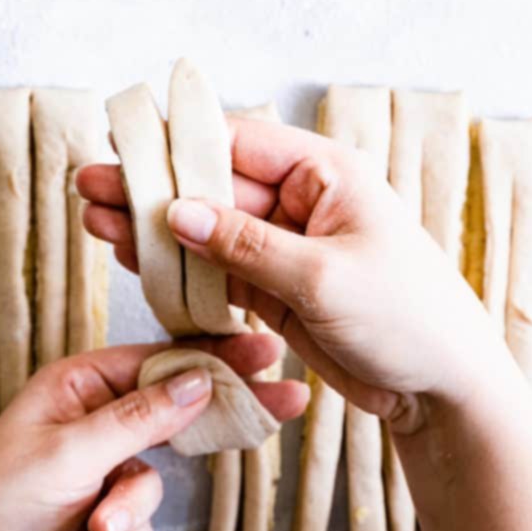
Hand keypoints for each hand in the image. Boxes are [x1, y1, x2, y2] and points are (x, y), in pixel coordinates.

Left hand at [0, 336, 304, 530]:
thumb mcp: (68, 451)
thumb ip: (140, 417)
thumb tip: (198, 381)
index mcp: (81, 385)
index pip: (159, 360)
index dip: (213, 355)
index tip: (263, 351)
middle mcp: (98, 419)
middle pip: (175, 411)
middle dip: (214, 421)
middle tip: (279, 403)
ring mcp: (105, 469)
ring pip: (158, 480)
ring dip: (131, 510)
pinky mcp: (109, 515)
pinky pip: (144, 522)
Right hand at [79, 117, 516, 432]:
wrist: (439, 386)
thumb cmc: (406, 317)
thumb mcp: (323, 276)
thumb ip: (246, 245)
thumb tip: (178, 213)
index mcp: (324, 174)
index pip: (240, 144)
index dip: (180, 144)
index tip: (126, 143)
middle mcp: (300, 203)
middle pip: (214, 187)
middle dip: (153, 188)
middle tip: (92, 183)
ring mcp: (283, 247)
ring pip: (208, 230)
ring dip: (155, 229)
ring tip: (96, 218)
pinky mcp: (274, 289)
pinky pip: (217, 271)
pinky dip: (178, 269)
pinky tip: (134, 257)